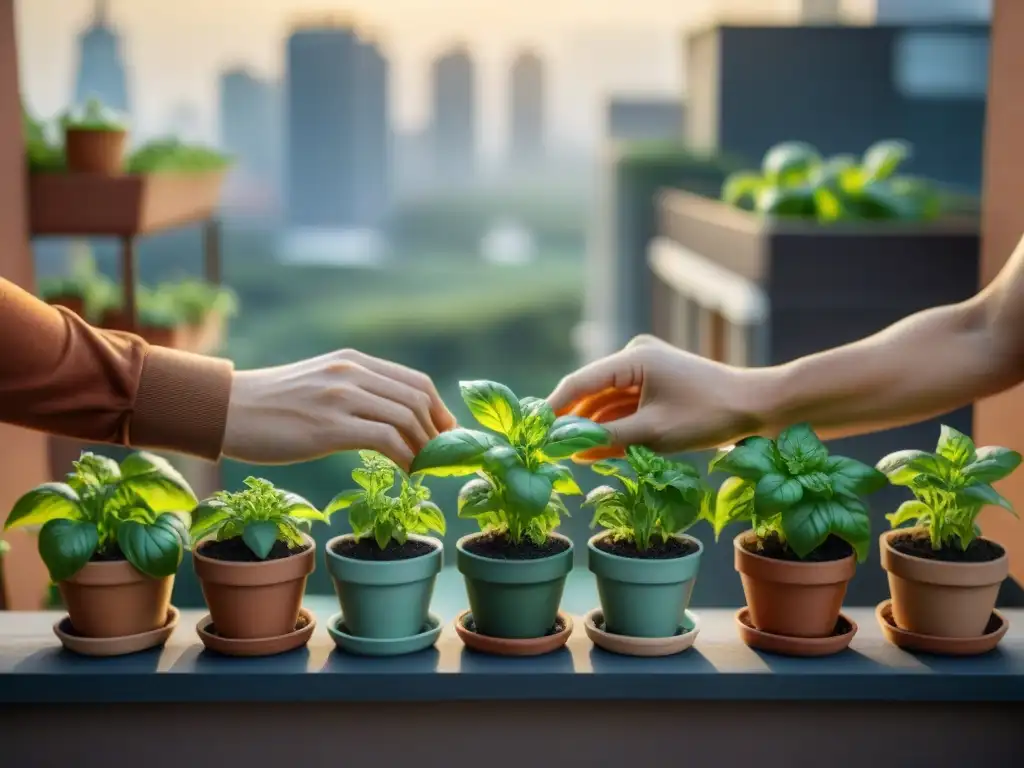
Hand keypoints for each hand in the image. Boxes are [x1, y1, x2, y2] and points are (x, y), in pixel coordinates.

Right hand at [222, 349, 456, 468]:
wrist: (225, 410)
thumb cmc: (269, 405)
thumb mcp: (318, 384)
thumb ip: (353, 390)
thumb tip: (389, 416)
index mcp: (352, 361)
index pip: (415, 381)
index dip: (438, 409)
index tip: (445, 434)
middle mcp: (351, 373)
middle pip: (418, 398)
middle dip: (438, 431)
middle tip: (441, 456)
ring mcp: (340, 397)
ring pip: (406, 417)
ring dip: (424, 447)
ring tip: (424, 468)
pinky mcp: (329, 426)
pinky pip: (386, 439)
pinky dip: (406, 458)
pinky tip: (406, 473)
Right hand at [547, 335, 760, 458]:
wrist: (756, 407)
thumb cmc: (708, 415)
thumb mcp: (654, 432)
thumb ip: (608, 439)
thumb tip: (571, 449)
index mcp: (634, 357)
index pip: (581, 381)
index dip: (555, 406)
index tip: (535, 429)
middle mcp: (636, 357)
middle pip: (592, 391)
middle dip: (573, 420)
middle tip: (549, 447)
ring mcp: (647, 370)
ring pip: (608, 401)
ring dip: (593, 427)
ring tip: (570, 456)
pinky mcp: (657, 385)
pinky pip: (626, 405)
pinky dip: (614, 426)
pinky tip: (596, 451)